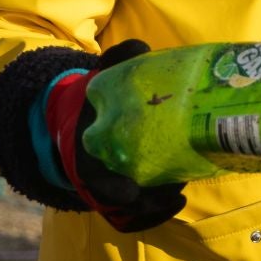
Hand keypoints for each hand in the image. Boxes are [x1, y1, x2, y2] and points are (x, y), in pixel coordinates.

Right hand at [0, 39, 186, 232]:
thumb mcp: (101, 76)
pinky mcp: (123, 191)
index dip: (110, 188)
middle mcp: (95, 174)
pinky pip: (136, 214)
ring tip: (181, 195)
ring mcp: (109, 185)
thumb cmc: (96, 97)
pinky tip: (179, 202)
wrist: (79, 116)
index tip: (130, 193)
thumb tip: (141, 46)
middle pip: (118, 201)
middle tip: (174, 191)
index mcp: (84, 150)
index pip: (92, 177)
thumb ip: (117, 60)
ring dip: (155, 208)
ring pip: (130, 210)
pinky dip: (154, 214)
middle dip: (145, 202)